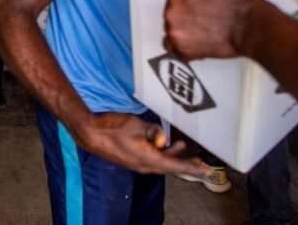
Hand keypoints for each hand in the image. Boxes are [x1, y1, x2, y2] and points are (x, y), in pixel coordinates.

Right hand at [72, 111, 204, 175]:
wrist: (91, 134)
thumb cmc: (112, 128)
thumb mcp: (136, 125)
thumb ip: (154, 132)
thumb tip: (165, 140)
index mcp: (148, 159)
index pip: (175, 166)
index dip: (192, 168)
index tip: (206, 171)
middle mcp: (145, 165)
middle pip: (171, 167)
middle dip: (187, 165)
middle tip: (202, 164)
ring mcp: (139, 163)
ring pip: (162, 162)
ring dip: (174, 157)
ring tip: (184, 147)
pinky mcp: (134, 158)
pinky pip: (153, 158)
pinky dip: (163, 153)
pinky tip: (165, 144)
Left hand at [163, 0, 261, 59]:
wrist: (252, 25)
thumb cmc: (238, 3)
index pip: (172, 0)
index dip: (187, 3)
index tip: (197, 6)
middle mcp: (173, 16)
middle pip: (170, 18)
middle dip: (184, 19)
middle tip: (203, 19)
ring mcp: (178, 35)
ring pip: (171, 36)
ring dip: (182, 35)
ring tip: (202, 32)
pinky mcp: (186, 52)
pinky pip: (177, 53)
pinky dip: (185, 51)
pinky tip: (198, 45)